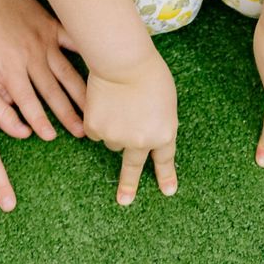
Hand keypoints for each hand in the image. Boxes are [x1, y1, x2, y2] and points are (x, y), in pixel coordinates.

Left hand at [0, 0, 85, 139]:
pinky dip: (87, 55)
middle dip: (68, 114)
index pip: (27, 100)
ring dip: (81, 95)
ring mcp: (45, 42)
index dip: (38, 120)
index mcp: (10, 66)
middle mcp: (32, 56)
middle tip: (82, 133)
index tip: (49, 136)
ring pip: (67, 73)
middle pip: (53, 91)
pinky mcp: (52, 28)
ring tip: (94, 111)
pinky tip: (101, 71)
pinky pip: (73, 42)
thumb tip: (10, 107)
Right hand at [84, 53, 177, 205]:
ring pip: (113, 140)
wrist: (123, 61)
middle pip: (132, 168)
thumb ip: (158, 123)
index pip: (164, 160)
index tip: (168, 192)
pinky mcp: (95, 130)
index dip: (166, 176)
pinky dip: (97, 119)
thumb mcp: (166, 102)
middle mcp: (140, 143)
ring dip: (114, 127)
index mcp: (163, 134)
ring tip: (118, 103)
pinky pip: (95, 131)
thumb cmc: (149, 73)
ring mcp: (116, 138)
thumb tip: (145, 138)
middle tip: (124, 201)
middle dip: (128, 186)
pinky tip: (103, 102)